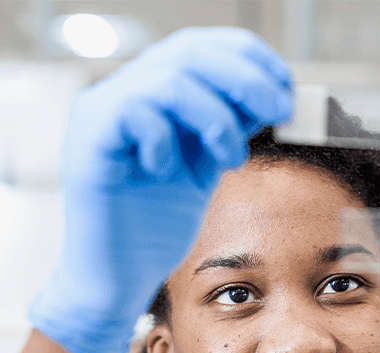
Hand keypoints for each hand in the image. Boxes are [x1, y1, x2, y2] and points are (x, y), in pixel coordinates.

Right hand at [29, 27, 291, 352]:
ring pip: (169, 80)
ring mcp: (103, 114)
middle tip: (280, 110)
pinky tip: (171, 171)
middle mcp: (126, 94)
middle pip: (189, 52)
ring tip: (229, 159)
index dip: (248, 57)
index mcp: (154, 96)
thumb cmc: (158, 226)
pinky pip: (134, 112)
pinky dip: (167, 139)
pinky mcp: (89, 142)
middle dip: (246, 79)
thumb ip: (229, 130)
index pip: (201, 48)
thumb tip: (275, 98)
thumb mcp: (205, 168)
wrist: (118, 276)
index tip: (287, 85)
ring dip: (216, 118)